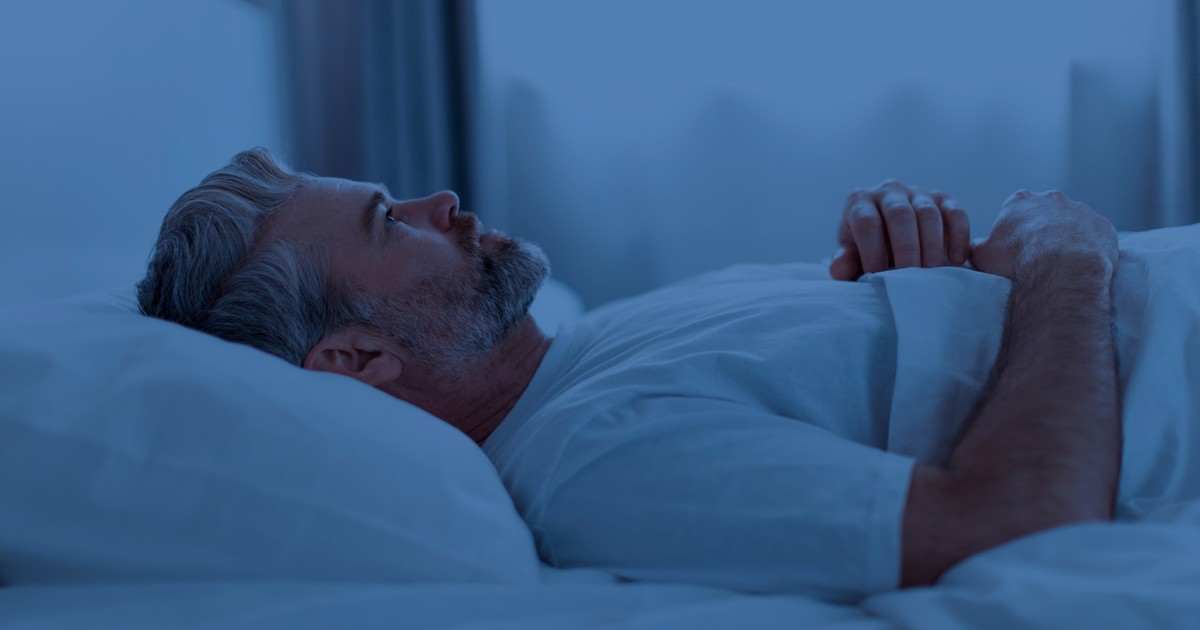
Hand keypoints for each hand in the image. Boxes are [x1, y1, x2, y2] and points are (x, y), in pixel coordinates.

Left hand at [830, 179, 970, 280]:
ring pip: (928, 213)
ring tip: (932, 273)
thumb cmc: (866, 247)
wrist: (888, 233)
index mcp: (860, 202)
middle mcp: (889, 191)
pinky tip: (958, 260)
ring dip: (932, 245)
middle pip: (900, 214)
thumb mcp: (851, 254)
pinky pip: (955, 213)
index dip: (872, 250)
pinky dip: (959, 236)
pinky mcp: (942, 199)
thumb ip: (845, 262)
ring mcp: (917, 192)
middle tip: (911, 275)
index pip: (867, 222)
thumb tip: (840, 270)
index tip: (877, 275)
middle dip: (906, 247)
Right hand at [970, 190, 1117, 280]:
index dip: (1014, 229)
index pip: (1015, 209)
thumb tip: (976, 247)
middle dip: (1043, 230)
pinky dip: (1091, 247)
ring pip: (1074, 223)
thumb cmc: (1017, 260)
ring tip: (1064, 263)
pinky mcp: (1103, 225)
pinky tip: (1083, 264)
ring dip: (1069, 237)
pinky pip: (1096, 236)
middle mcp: (1051, 199)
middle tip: (1040, 255)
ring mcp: (1080, 210)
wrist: (1061, 268)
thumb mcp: (983, 256)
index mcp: (1020, 201)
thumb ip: (978, 247)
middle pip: (1046, 212)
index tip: (1015, 248)